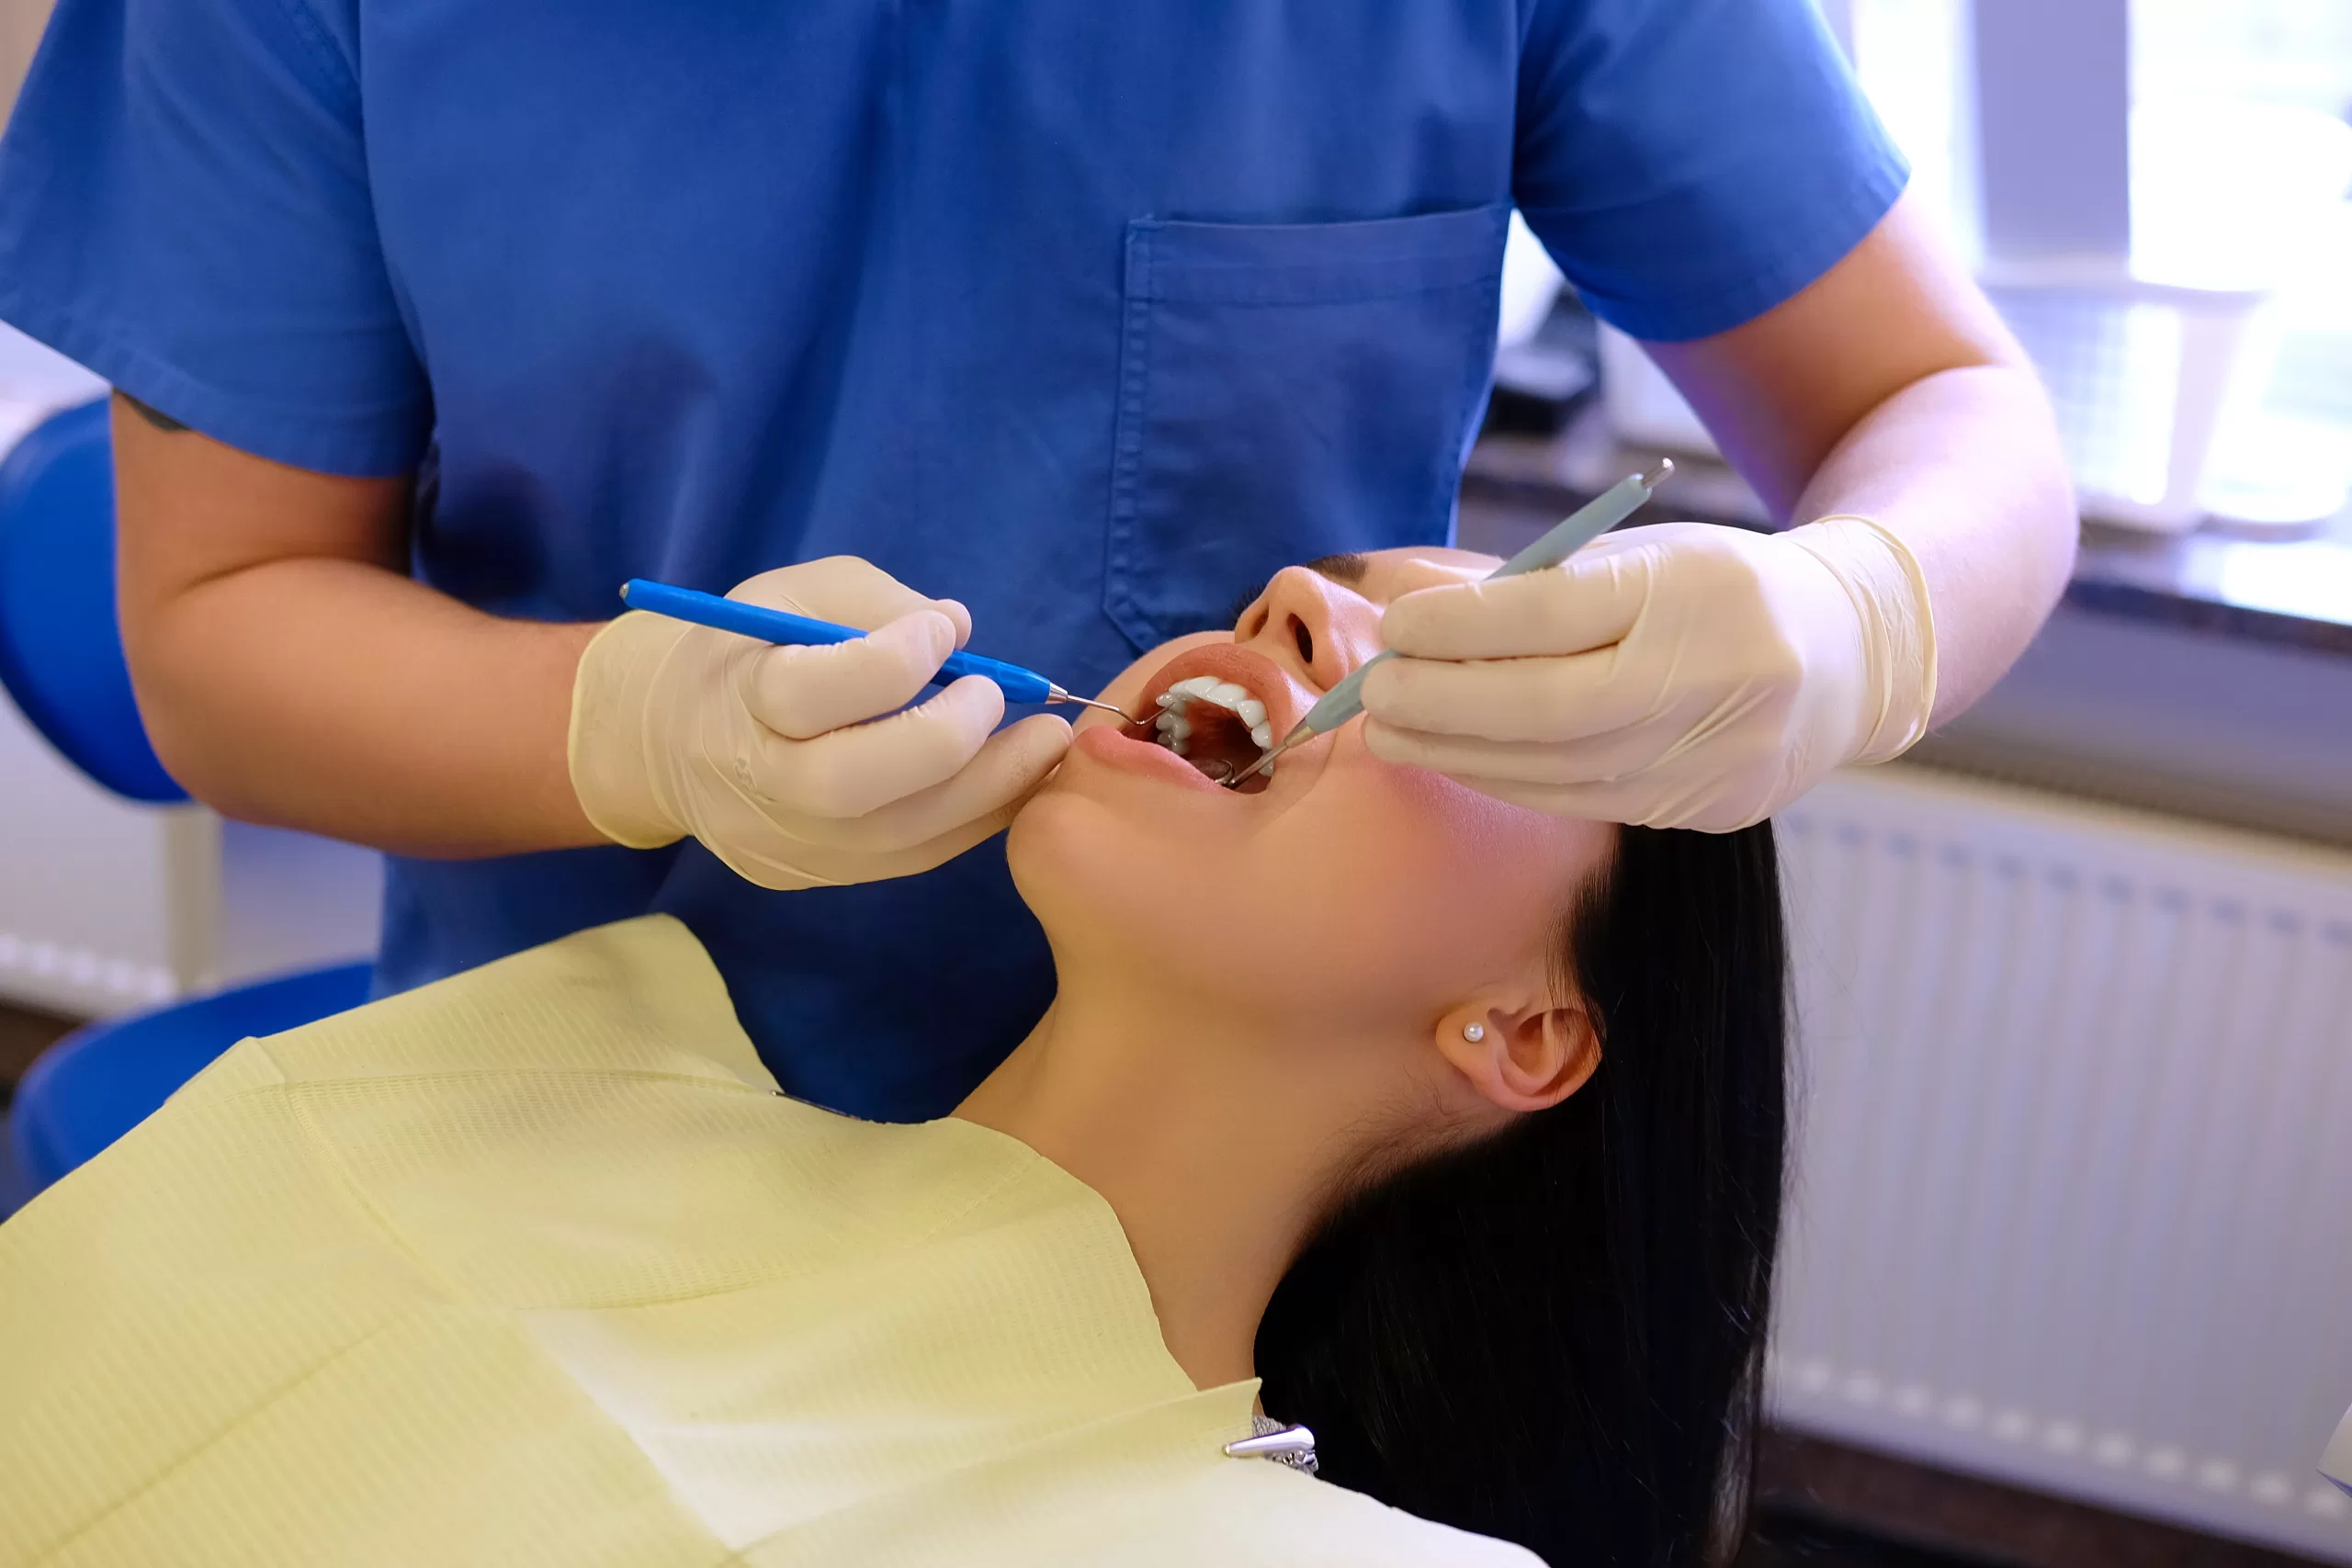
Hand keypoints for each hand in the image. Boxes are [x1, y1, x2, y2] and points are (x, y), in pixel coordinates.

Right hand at [567, 557, 1069, 886]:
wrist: (669, 743)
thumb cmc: (748, 649)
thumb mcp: (792, 596)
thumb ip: (874, 601)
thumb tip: (959, 626)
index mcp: (736, 699)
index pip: (812, 690)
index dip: (894, 658)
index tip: (940, 632)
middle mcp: (755, 784)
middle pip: (854, 783)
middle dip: (948, 738)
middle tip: (1000, 694)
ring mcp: (785, 843)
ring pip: (899, 835)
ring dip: (991, 786)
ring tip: (1045, 742)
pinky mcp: (815, 875)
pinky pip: (911, 856)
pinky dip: (974, 817)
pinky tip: (1014, 779)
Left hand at [1359, 518, 1936, 830]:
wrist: (1848, 654)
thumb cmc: (1714, 588)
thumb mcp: (1640, 556)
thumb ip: (1536, 587)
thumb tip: (1418, 618)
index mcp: (1698, 589)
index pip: (1557, 616)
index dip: (1462, 628)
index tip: (1397, 627)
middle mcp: (1718, 675)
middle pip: (1552, 708)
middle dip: (1446, 705)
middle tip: (1376, 694)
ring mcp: (1719, 755)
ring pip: (1562, 770)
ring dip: (1461, 755)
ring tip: (1394, 733)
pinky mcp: (1708, 808)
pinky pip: (1585, 801)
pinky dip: (1509, 781)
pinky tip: (1460, 759)